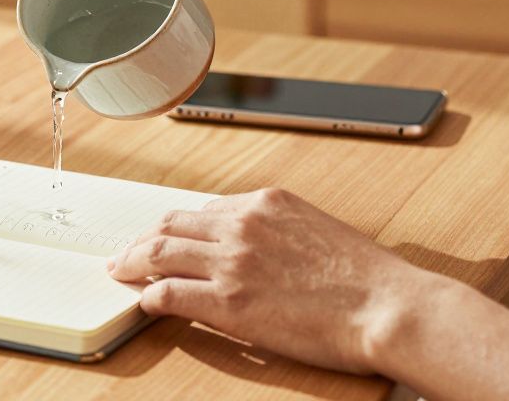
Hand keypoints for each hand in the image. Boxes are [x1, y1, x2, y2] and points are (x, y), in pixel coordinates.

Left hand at [107, 187, 430, 374]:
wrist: (387, 307)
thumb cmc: (368, 280)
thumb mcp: (317, 231)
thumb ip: (279, 231)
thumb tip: (255, 248)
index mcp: (267, 201)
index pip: (204, 209)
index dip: (178, 227)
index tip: (166, 238)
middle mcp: (243, 223)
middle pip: (172, 224)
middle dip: (144, 239)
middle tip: (128, 254)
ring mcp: (232, 260)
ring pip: (160, 252)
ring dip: (134, 262)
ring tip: (121, 272)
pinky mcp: (228, 300)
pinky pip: (168, 293)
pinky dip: (149, 296)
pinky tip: (144, 303)